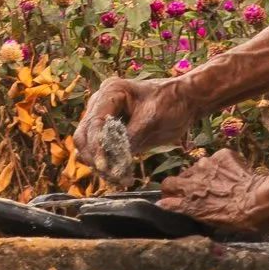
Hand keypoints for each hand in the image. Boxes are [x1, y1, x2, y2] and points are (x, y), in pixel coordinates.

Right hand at [73, 73, 196, 169]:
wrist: (185, 102)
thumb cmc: (171, 102)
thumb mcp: (152, 120)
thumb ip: (132, 137)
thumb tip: (115, 160)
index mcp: (111, 92)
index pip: (94, 122)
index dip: (96, 146)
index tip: (103, 166)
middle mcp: (101, 102)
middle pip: (83, 134)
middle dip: (93, 156)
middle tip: (109, 174)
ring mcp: (104, 117)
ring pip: (87, 145)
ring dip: (98, 163)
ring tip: (116, 177)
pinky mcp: (110, 132)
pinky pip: (101, 150)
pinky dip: (107, 164)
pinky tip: (121, 175)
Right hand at [161, 147, 268, 237]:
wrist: (262, 201)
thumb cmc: (236, 218)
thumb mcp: (206, 218)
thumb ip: (183, 207)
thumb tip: (162, 202)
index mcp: (189, 193)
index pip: (167, 185)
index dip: (171, 192)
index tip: (176, 197)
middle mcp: (194, 175)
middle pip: (181, 176)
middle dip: (187, 183)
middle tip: (202, 193)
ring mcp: (208, 163)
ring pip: (200, 167)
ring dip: (206, 175)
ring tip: (222, 186)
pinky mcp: (223, 155)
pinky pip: (217, 160)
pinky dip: (222, 168)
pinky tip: (234, 178)